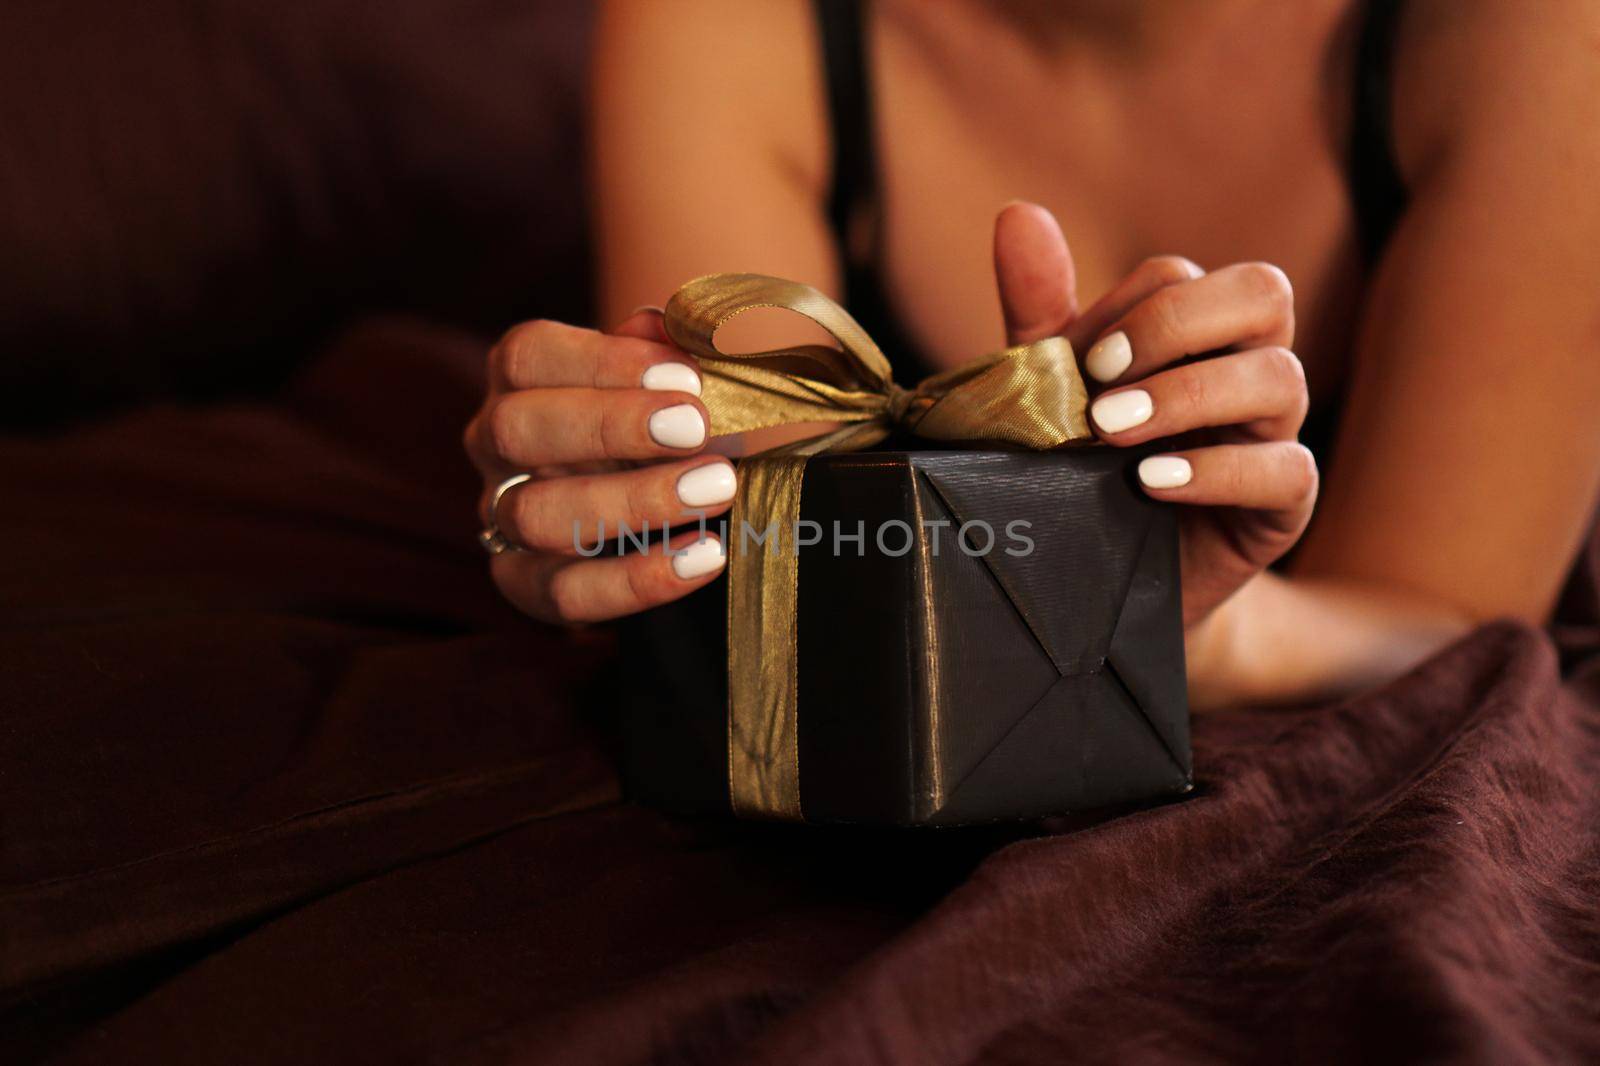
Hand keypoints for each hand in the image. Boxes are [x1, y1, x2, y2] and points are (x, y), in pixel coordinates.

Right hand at [463, 310, 733, 623]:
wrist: (670, 493)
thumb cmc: (668, 419)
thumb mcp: (673, 378)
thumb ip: (670, 348)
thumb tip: (670, 323)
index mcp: (520, 378)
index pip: (529, 355)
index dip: (602, 362)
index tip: (685, 375)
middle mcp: (495, 446)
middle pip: (516, 428)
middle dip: (609, 426)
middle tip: (698, 427)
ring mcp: (503, 518)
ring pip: (536, 515)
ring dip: (632, 502)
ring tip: (717, 489)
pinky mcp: (528, 585)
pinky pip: (567, 592)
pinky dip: (639, 578)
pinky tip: (706, 555)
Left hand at [994, 202, 1317, 629]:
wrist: (1098, 587)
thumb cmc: (1076, 477)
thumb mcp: (1045, 396)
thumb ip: (1036, 313)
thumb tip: (1018, 214)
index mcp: (1192, 335)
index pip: (1183, 276)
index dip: (1126, 308)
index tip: (1075, 360)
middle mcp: (1244, 371)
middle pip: (1263, 292)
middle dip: (1177, 323)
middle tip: (1101, 375)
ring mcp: (1272, 436)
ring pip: (1282, 376)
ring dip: (1190, 394)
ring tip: (1113, 431)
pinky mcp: (1282, 507)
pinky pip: (1287, 470)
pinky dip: (1217, 469)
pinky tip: (1151, 483)